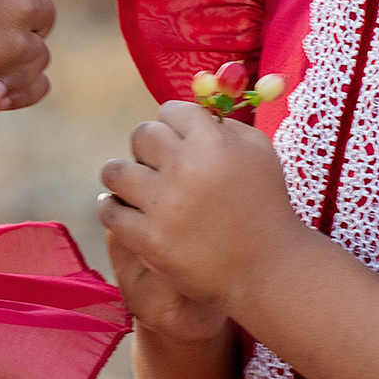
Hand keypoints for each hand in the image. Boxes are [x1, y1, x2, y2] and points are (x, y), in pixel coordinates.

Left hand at [97, 100, 305, 318]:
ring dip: (121, 175)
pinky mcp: (148, 239)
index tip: (176, 138)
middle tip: (156, 164)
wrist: (268, 268)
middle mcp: (184, 167)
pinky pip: (110, 211)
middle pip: (141, 135)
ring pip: (115, 171)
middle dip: (148, 147)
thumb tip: (192, 116)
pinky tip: (122, 207)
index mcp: (212, 141)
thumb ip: (224, 127)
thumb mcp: (259, 152)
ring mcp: (163, 205)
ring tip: (130, 184)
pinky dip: (112, 206)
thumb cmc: (266, 206)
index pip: (171, 110)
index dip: (174, 123)